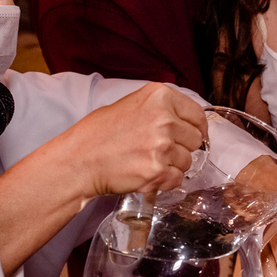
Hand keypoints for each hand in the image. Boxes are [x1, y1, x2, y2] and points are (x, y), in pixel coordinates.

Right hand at [69, 83, 206, 196]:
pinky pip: (177, 179)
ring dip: (172, 165)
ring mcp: (162, 146)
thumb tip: (187, 122)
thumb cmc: (99, 133)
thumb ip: (161, 109)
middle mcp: (164, 119)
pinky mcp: (157, 171)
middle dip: (182, 147)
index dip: (196, 128)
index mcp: (160, 96)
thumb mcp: (132, 104)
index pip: (197, 115)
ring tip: (148, 161)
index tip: (191, 135)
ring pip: (187, 161)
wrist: (79, 160)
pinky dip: (165, 181)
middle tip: (161, 150)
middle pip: (195, 139)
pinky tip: (147, 174)